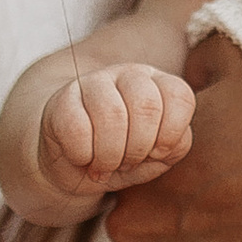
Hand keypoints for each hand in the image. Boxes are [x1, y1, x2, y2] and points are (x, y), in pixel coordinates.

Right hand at [38, 61, 195, 200]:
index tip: (157, 153)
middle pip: (146, 106)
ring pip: (112, 115)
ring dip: (111, 155)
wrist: (72, 163)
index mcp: (158, 85)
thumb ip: (174, 148)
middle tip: (127, 164)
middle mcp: (129, 75)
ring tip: (105, 166)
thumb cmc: (123, 158)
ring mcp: (93, 82)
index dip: (171, 134)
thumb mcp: (155, 158)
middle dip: (139, 148)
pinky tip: (82, 159)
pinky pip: (77, 128)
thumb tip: (169, 144)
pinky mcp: (61, 101)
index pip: (180, 96)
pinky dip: (83, 155)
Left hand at [105, 39, 241, 241]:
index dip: (183, 179)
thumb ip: (195, 66)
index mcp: (139, 172)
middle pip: (151, 230)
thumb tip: (186, 72)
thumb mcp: (240, 62)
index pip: (143, 182)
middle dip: (186, 220)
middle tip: (241, 204)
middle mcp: (135, 234)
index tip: (223, 174)